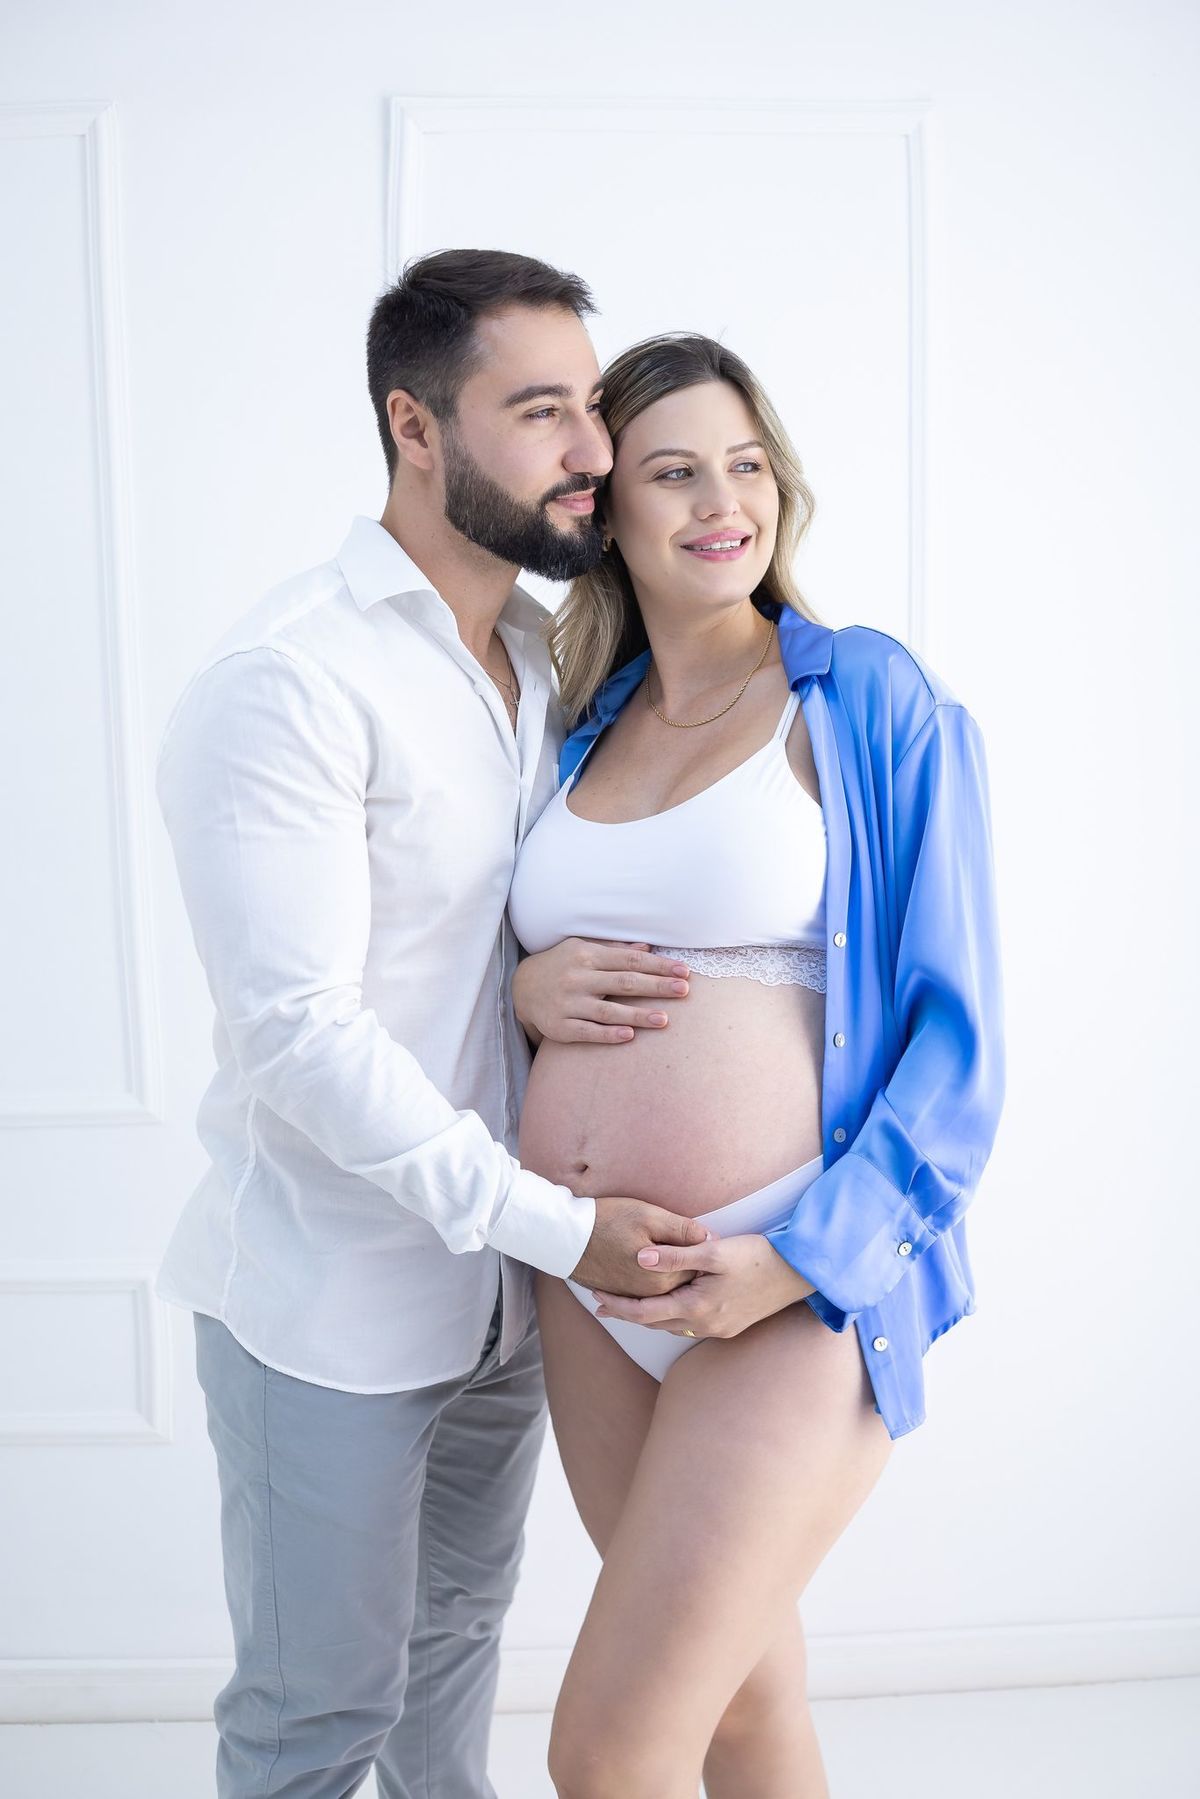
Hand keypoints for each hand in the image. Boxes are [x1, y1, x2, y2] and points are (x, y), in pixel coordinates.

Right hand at [512, 938, 689, 1047]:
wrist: (521, 988)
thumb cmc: (562, 965)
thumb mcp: (583, 948)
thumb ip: (614, 949)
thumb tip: (647, 947)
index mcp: (586, 955)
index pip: (629, 960)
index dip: (658, 966)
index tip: (683, 971)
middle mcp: (577, 977)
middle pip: (623, 982)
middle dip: (656, 986)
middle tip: (684, 991)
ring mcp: (568, 1003)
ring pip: (607, 1010)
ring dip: (638, 1015)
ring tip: (665, 1019)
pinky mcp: (559, 1027)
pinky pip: (587, 1032)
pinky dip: (607, 1033)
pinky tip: (629, 1036)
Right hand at [569, 1197, 713, 1296]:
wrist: (565, 1235)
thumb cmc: (607, 1220)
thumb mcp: (649, 1215)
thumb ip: (683, 1230)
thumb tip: (712, 1239)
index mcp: (664, 1277)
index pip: (698, 1270)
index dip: (705, 1254)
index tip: (709, 1240)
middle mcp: (651, 1294)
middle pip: (684, 1283)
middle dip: (693, 1269)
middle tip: (700, 1249)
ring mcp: (635, 1296)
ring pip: (665, 1289)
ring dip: (674, 1277)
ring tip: (677, 1257)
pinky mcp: (621, 1293)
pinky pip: (646, 1293)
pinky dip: (654, 1283)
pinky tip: (656, 1269)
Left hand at [590, 1233, 815, 1337]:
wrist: (799, 1273)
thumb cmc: (757, 1256)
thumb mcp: (712, 1251)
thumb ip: (674, 1256)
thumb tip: (638, 1258)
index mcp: (697, 1308)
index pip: (645, 1312)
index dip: (618, 1305)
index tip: (596, 1298)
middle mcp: (705, 1325)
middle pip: (655, 1323)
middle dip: (627, 1313)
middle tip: (601, 1305)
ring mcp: (719, 1329)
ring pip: (673, 1327)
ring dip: (649, 1317)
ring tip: (629, 1305)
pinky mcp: (731, 1325)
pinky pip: (690, 1326)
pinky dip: (671, 1317)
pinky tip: (667, 1307)